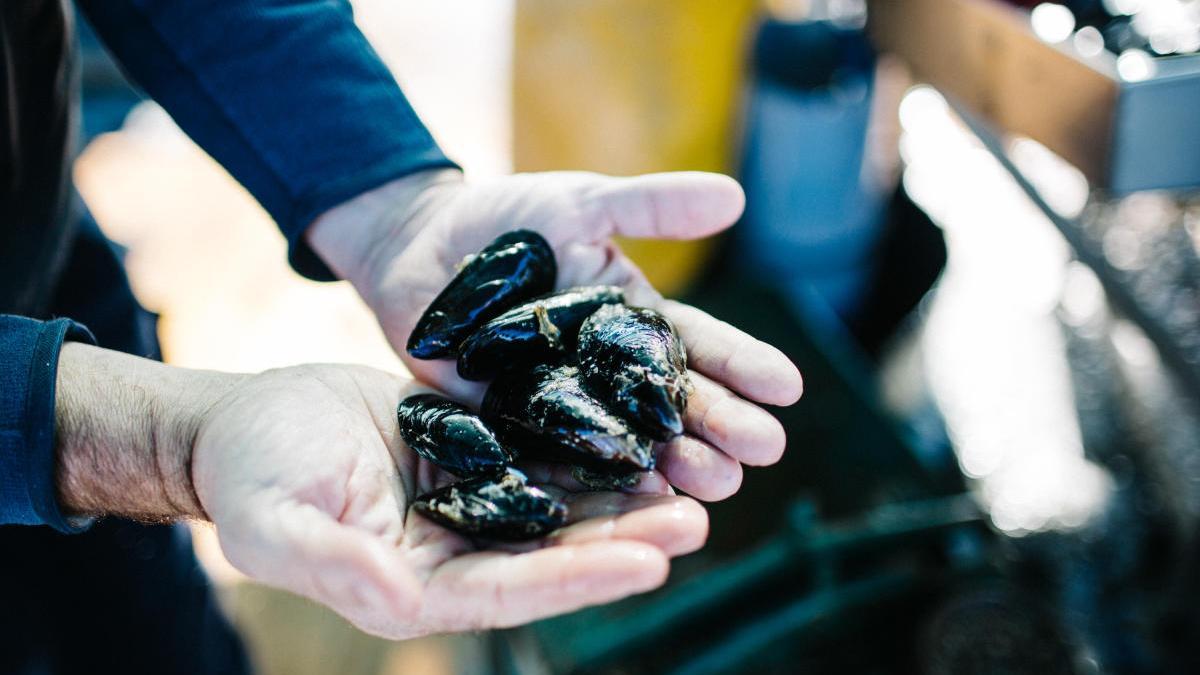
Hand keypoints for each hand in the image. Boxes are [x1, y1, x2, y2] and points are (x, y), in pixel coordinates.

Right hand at [55, 344, 706, 638]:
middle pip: (554, 551)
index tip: (648, 565)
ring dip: (622, 494)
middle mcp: (458, 549)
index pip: (513, 591)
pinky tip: (638, 428)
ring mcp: (471, 498)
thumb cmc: (249, 476)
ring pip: (559, 501)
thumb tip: (397, 603)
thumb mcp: (274, 523)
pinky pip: (540, 446)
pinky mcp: (474, 448)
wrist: (244, 420)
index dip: (580, 579)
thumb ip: (332, 563)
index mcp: (417, 585)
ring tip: (690, 479)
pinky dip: (586, 442)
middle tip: (696, 521)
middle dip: (624, 538)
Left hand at [309, 169, 803, 500]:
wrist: (417, 243)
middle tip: (767, 450)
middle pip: (676, 405)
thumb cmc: (506, 217)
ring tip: (721, 486)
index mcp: (636, 321)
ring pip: (631, 442)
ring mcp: (566, 404)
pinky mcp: (514, 428)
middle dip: (724, 426)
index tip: (790, 387)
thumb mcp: (581, 203)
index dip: (744, 365)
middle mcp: (610, 372)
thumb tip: (737, 197)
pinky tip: (636, 503)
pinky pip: (559, 459)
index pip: (701, 347)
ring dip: (678, 466)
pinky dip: (597, 481)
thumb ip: (650, 206)